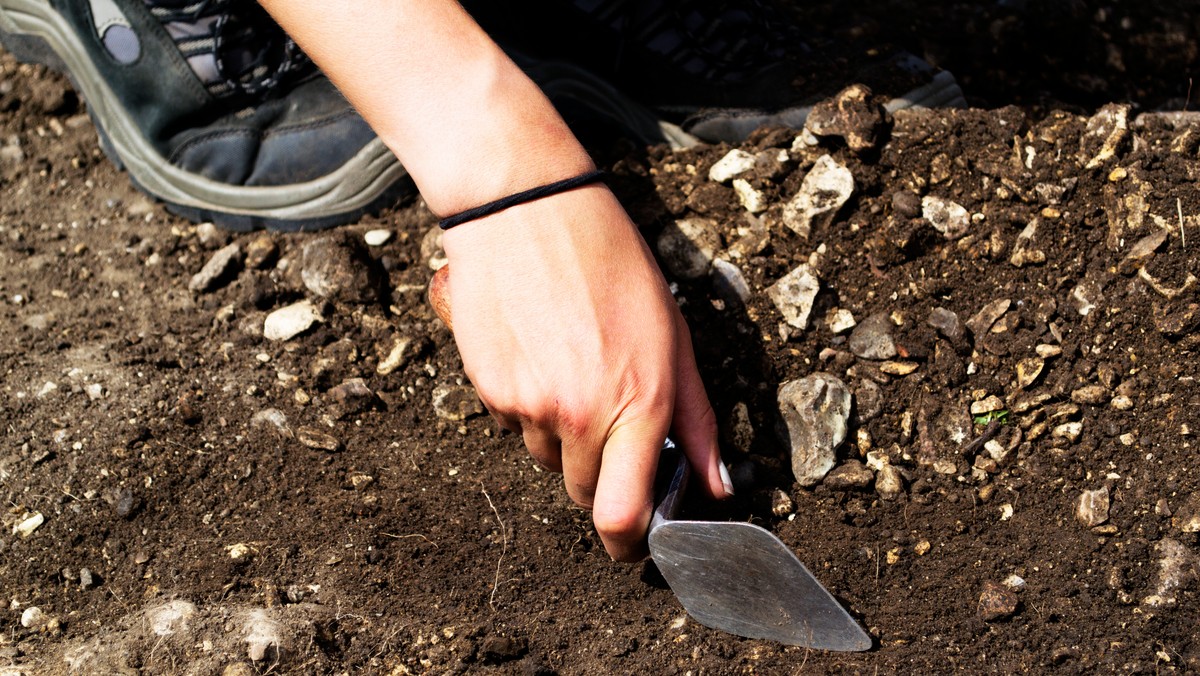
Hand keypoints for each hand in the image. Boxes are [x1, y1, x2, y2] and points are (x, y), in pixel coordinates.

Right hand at [434, 184, 732, 560]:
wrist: (524, 208)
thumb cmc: (609, 260)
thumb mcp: (674, 334)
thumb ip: (697, 418)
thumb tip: (716, 484)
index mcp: (639, 402)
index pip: (623, 514)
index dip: (626, 545)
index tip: (630, 547)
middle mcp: (582, 414)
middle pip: (583, 492)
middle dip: (599, 472)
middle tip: (605, 413)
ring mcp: (529, 405)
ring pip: (544, 456)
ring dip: (560, 433)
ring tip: (569, 364)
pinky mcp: (489, 389)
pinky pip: (509, 424)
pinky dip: (524, 404)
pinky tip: (536, 352)